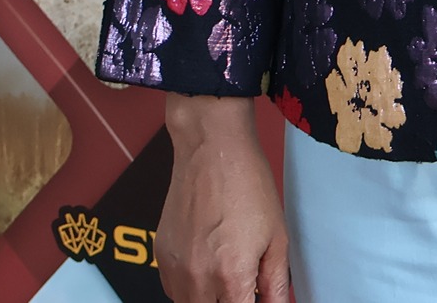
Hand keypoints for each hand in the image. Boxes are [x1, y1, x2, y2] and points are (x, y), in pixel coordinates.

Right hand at [159, 93, 292, 302]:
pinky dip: (190, 288)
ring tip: (226, 271)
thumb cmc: (246, 184)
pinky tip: (207, 265)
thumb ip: (276, 283)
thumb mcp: (276, 237)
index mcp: (230, 276)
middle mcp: (197, 279)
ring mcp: (174, 269)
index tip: (256, 296)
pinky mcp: (160, 257)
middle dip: (230, 302)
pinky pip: (173, 290)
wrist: (212, 150)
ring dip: (209, 299)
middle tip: (244, 284)